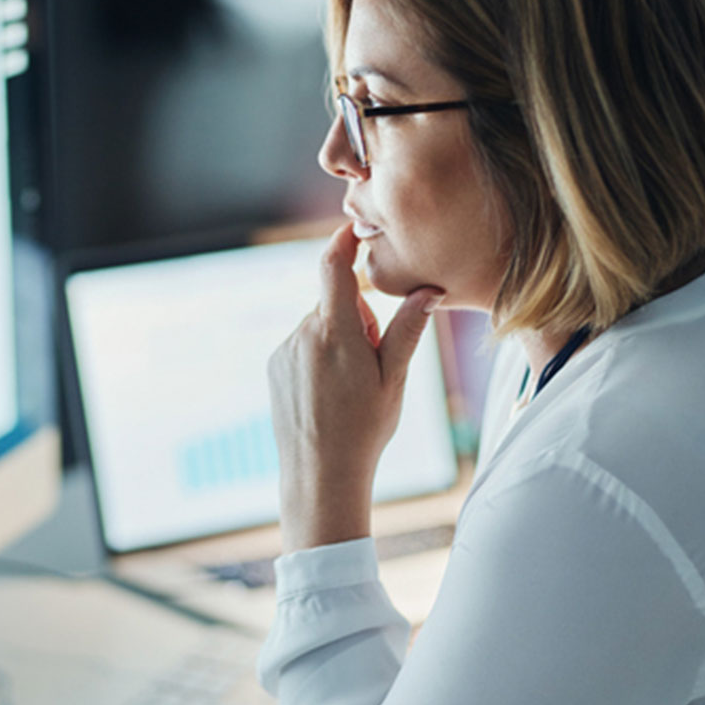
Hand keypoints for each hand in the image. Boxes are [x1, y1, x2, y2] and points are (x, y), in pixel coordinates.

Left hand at [267, 224, 441, 551]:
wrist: (319, 474)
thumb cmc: (364, 429)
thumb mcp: (394, 378)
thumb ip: (408, 329)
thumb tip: (430, 290)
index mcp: (335, 332)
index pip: (333, 267)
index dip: (343, 241)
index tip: (355, 230)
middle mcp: (303, 335)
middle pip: (335, 303)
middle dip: (356, 319)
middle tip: (371, 363)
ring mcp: (285, 351)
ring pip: (319, 327)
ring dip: (337, 341)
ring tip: (348, 388)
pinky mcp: (275, 367)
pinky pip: (302, 347)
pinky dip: (318, 358)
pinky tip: (327, 395)